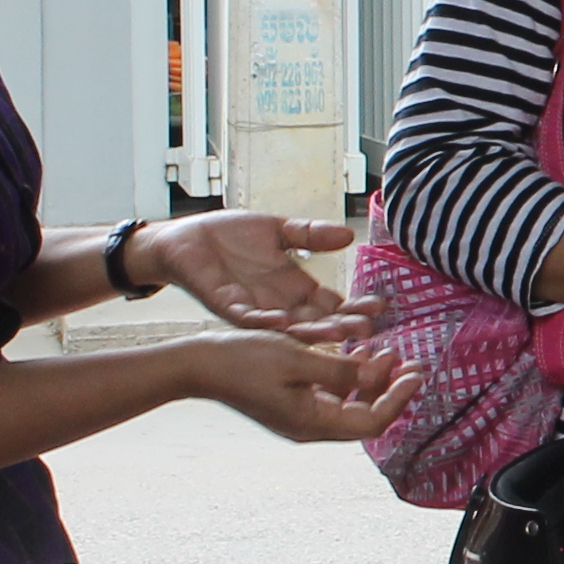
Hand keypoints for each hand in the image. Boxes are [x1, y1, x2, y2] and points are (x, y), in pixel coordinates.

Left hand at [134, 211, 371, 338]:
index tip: (379, 307)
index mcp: (293, 287)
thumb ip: (311, 234)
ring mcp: (252, 307)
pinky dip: (263, 322)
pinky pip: (246, 317)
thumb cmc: (229, 236)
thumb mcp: (279, 230)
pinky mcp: (224, 303)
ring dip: (309, 331)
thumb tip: (349, 234)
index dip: (354, 307)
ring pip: (286, 327)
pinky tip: (281, 323)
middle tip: (364, 330)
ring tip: (334, 333)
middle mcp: (278, 303)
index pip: (331, 304)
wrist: (185, 238)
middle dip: (339, 326)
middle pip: (315, 322)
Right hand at [187, 332, 415, 444]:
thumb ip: (341, 371)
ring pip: (349, 406)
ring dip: (370, 382)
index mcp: (313, 422)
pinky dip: (348, 378)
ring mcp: (298, 417)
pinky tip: (355, 354)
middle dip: (390, 389)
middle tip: (408, 360)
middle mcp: (308, 426)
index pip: (373, 421)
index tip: (417, 372)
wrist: (198, 364)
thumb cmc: (244, 359)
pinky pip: (330, 397)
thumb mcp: (298, 359)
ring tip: (386, 353)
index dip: (399, 398)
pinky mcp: (290, 403)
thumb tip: (378, 377)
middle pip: (364, 416)